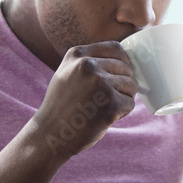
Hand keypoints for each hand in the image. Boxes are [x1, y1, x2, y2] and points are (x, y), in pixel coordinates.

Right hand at [32, 41, 137, 157]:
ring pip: (131, 85)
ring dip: (124, 98)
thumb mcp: (67, 73)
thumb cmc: (62, 106)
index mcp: (77, 55)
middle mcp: (88, 66)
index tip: (120, 74)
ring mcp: (99, 84)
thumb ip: (88, 62)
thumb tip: (124, 60)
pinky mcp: (110, 103)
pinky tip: (105, 117)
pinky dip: (122, 113)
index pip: (115, 48)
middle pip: (126, 68)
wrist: (51, 134)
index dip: (124, 62)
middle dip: (123, 84)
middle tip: (107, 99)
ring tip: (104, 108)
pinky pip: (130, 103)